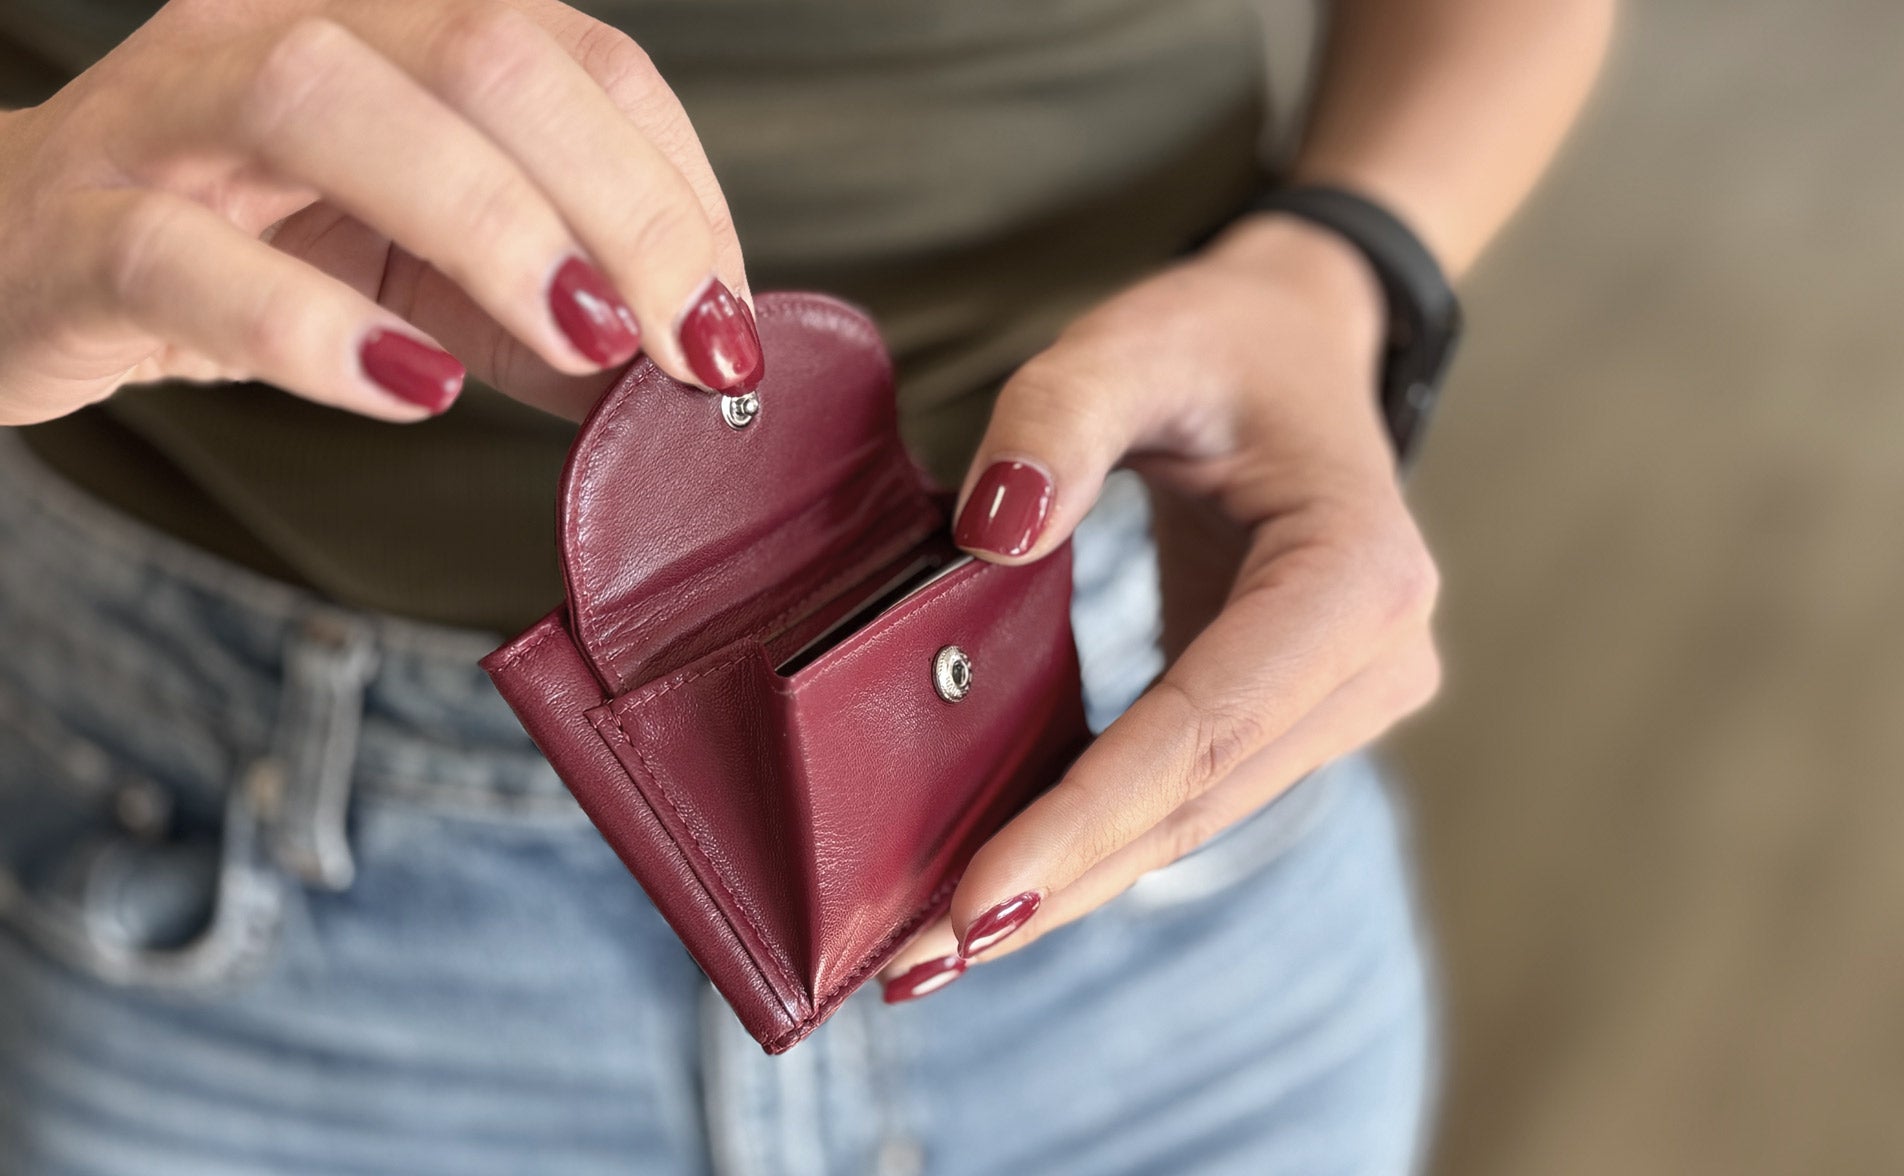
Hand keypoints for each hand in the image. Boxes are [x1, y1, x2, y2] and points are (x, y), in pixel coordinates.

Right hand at [0, 0, 758, 426]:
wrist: (18, 269)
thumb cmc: (248, 256)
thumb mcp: (434, 270)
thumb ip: (562, 311)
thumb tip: (701, 372)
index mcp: (386, 22)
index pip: (572, 57)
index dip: (676, 184)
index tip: (728, 320)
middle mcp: (276, 29)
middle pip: (481, 56)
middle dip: (620, 202)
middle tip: (687, 340)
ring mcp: (163, 117)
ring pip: (327, 100)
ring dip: (488, 223)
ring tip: (579, 338)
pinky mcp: (75, 229)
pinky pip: (189, 256)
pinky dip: (313, 327)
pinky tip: (412, 385)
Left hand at [880, 216, 1442, 1001]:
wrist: (1293, 349)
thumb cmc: (1214, 343)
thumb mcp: (1132, 343)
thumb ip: (1056, 419)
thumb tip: (989, 533)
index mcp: (1356, 573)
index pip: (1203, 727)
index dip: (1084, 819)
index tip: (970, 902)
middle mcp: (1376, 659)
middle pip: (1193, 802)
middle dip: (1055, 882)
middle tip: (915, 966)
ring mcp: (1348, 700)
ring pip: (1191, 819)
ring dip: (1067, 882)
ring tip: (934, 951)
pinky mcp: (1297, 717)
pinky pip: (1187, 795)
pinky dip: (1093, 842)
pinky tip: (1001, 882)